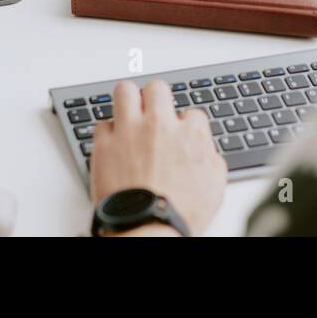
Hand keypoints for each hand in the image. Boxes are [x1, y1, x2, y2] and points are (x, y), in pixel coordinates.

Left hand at [89, 79, 226, 235]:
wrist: (149, 229)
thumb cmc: (179, 214)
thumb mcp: (214, 189)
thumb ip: (212, 161)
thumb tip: (209, 153)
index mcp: (190, 135)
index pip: (191, 112)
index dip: (184, 124)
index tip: (179, 134)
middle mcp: (159, 126)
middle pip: (157, 88)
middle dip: (156, 97)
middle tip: (153, 111)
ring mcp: (129, 132)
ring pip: (125, 90)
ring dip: (128, 99)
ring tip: (129, 110)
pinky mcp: (104, 144)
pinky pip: (102, 123)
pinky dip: (107, 131)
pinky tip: (112, 140)